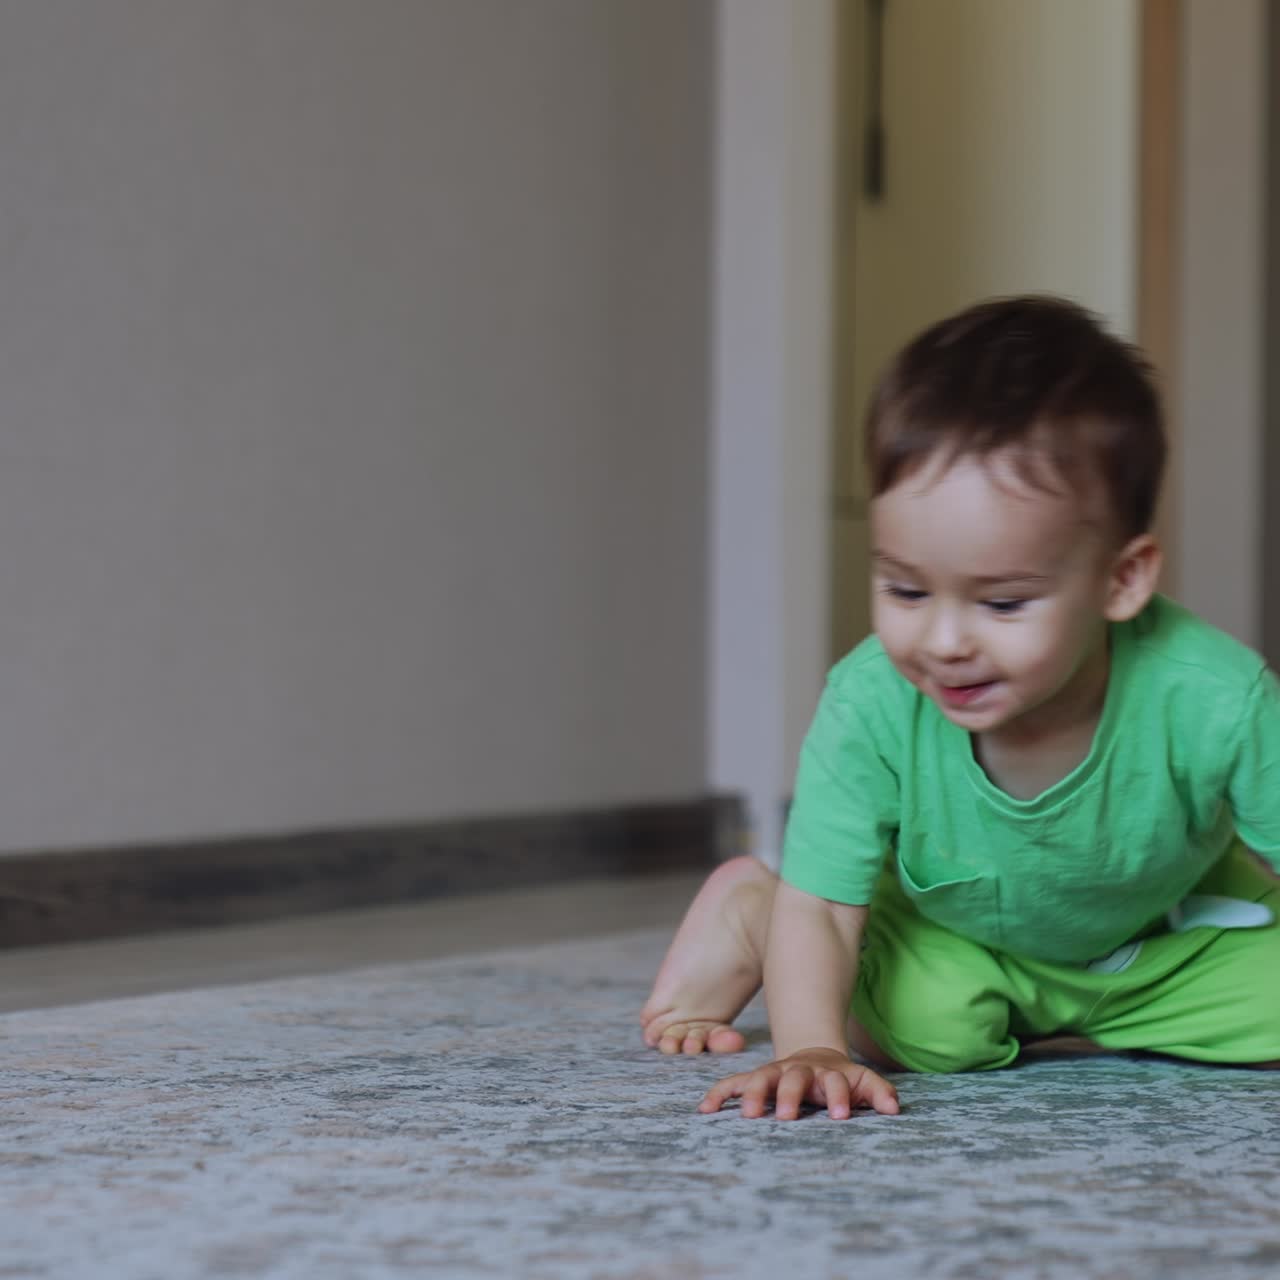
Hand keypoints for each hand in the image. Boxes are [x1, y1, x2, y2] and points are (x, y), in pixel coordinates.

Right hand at [698, 1046, 899, 1120]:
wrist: (813, 1057)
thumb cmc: (841, 1080)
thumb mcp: (863, 1082)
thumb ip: (879, 1093)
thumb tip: (894, 1109)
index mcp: (828, 1073)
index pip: (835, 1082)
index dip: (840, 1097)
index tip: (841, 1117)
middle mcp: (799, 1071)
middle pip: (794, 1079)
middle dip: (790, 1096)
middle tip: (787, 1118)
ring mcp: (775, 1073)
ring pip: (761, 1079)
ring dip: (754, 1095)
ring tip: (749, 1116)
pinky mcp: (755, 1080)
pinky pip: (733, 1084)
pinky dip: (719, 1094)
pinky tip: (705, 1110)